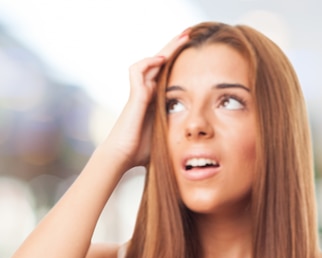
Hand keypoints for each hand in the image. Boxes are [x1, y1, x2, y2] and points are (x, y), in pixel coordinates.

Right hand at [102, 30, 190, 168]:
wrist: (123, 157)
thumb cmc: (141, 154)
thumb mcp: (167, 141)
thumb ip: (178, 137)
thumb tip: (198, 146)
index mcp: (155, 101)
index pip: (167, 74)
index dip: (178, 62)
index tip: (194, 53)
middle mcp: (146, 94)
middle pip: (160, 64)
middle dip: (174, 48)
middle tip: (189, 35)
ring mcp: (139, 93)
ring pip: (150, 63)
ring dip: (164, 50)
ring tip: (180, 40)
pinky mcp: (134, 97)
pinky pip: (138, 71)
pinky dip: (148, 63)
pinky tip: (161, 59)